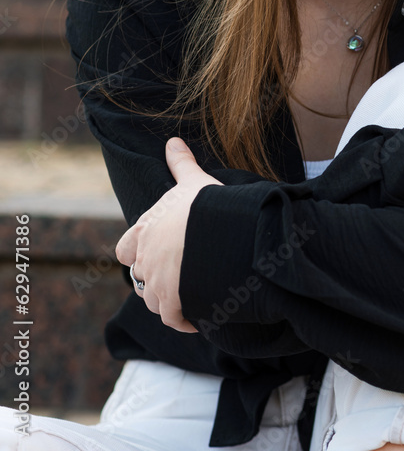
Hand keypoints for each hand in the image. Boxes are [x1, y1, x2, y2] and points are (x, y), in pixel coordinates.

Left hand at [115, 138, 222, 331]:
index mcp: (145, 231)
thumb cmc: (205, 205)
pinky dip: (184, 320)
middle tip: (180, 274)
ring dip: (168, 301)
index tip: (153, 251)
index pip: (125, 249)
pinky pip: (174, 319)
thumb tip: (173, 141)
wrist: (220, 234)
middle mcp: (145, 260)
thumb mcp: (193, 181)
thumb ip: (181, 163)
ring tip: (189, 296)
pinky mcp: (174, 305)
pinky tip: (199, 316)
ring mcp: (158, 285)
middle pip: (141, 278)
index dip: (137, 252)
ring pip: (154, 301)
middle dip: (157, 278)